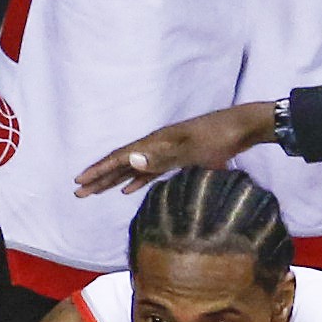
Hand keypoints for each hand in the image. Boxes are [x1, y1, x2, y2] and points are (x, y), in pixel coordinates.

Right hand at [76, 100, 274, 197]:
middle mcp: (155, 146)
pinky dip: (135, 181)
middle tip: (78, 192)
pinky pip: (148, 172)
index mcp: (154, 143)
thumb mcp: (189, 150)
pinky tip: (128, 189)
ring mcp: (165, 152)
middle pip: (121, 164)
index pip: (119, 158)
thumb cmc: (218, 138)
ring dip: (113, 181)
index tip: (79, 182)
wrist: (242, 128)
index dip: (98, 171)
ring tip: (95, 192)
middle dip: (99, 179)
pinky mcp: (177, 159)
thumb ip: (160, 157)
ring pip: (132, 169)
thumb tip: (130, 159)